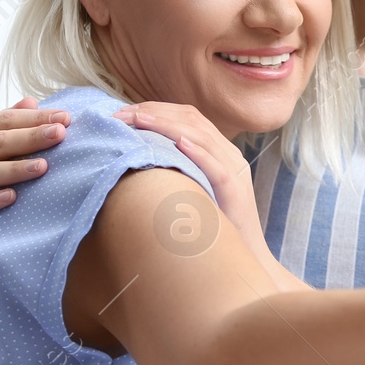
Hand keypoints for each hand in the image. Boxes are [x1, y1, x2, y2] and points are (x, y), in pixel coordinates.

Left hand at [112, 102, 265, 246]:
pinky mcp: (235, 192)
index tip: (123, 112)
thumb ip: (177, 168)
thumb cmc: (212, 225)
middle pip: (192, 119)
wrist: (245, 255)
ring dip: (166, 125)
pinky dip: (198, 153)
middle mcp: (229, 154)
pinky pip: (217, 167)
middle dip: (154, 112)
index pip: (188, 117)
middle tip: (120, 114)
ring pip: (201, 136)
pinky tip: (177, 143)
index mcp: (219, 151)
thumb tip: (139, 158)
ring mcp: (234, 171)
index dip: (156, 110)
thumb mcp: (192, 188)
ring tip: (138, 120)